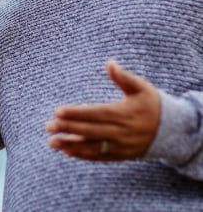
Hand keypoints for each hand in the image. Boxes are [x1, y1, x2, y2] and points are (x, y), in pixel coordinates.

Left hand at [45, 59, 160, 160]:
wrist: (171, 130)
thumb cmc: (152, 103)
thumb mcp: (141, 87)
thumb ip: (123, 77)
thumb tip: (110, 63)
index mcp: (123, 114)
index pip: (95, 114)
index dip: (76, 113)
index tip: (58, 111)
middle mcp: (120, 132)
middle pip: (90, 131)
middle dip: (68, 129)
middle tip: (48, 126)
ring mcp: (120, 146)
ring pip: (92, 147)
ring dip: (71, 145)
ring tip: (52, 143)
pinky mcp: (120, 155)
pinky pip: (99, 156)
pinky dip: (83, 155)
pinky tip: (67, 151)